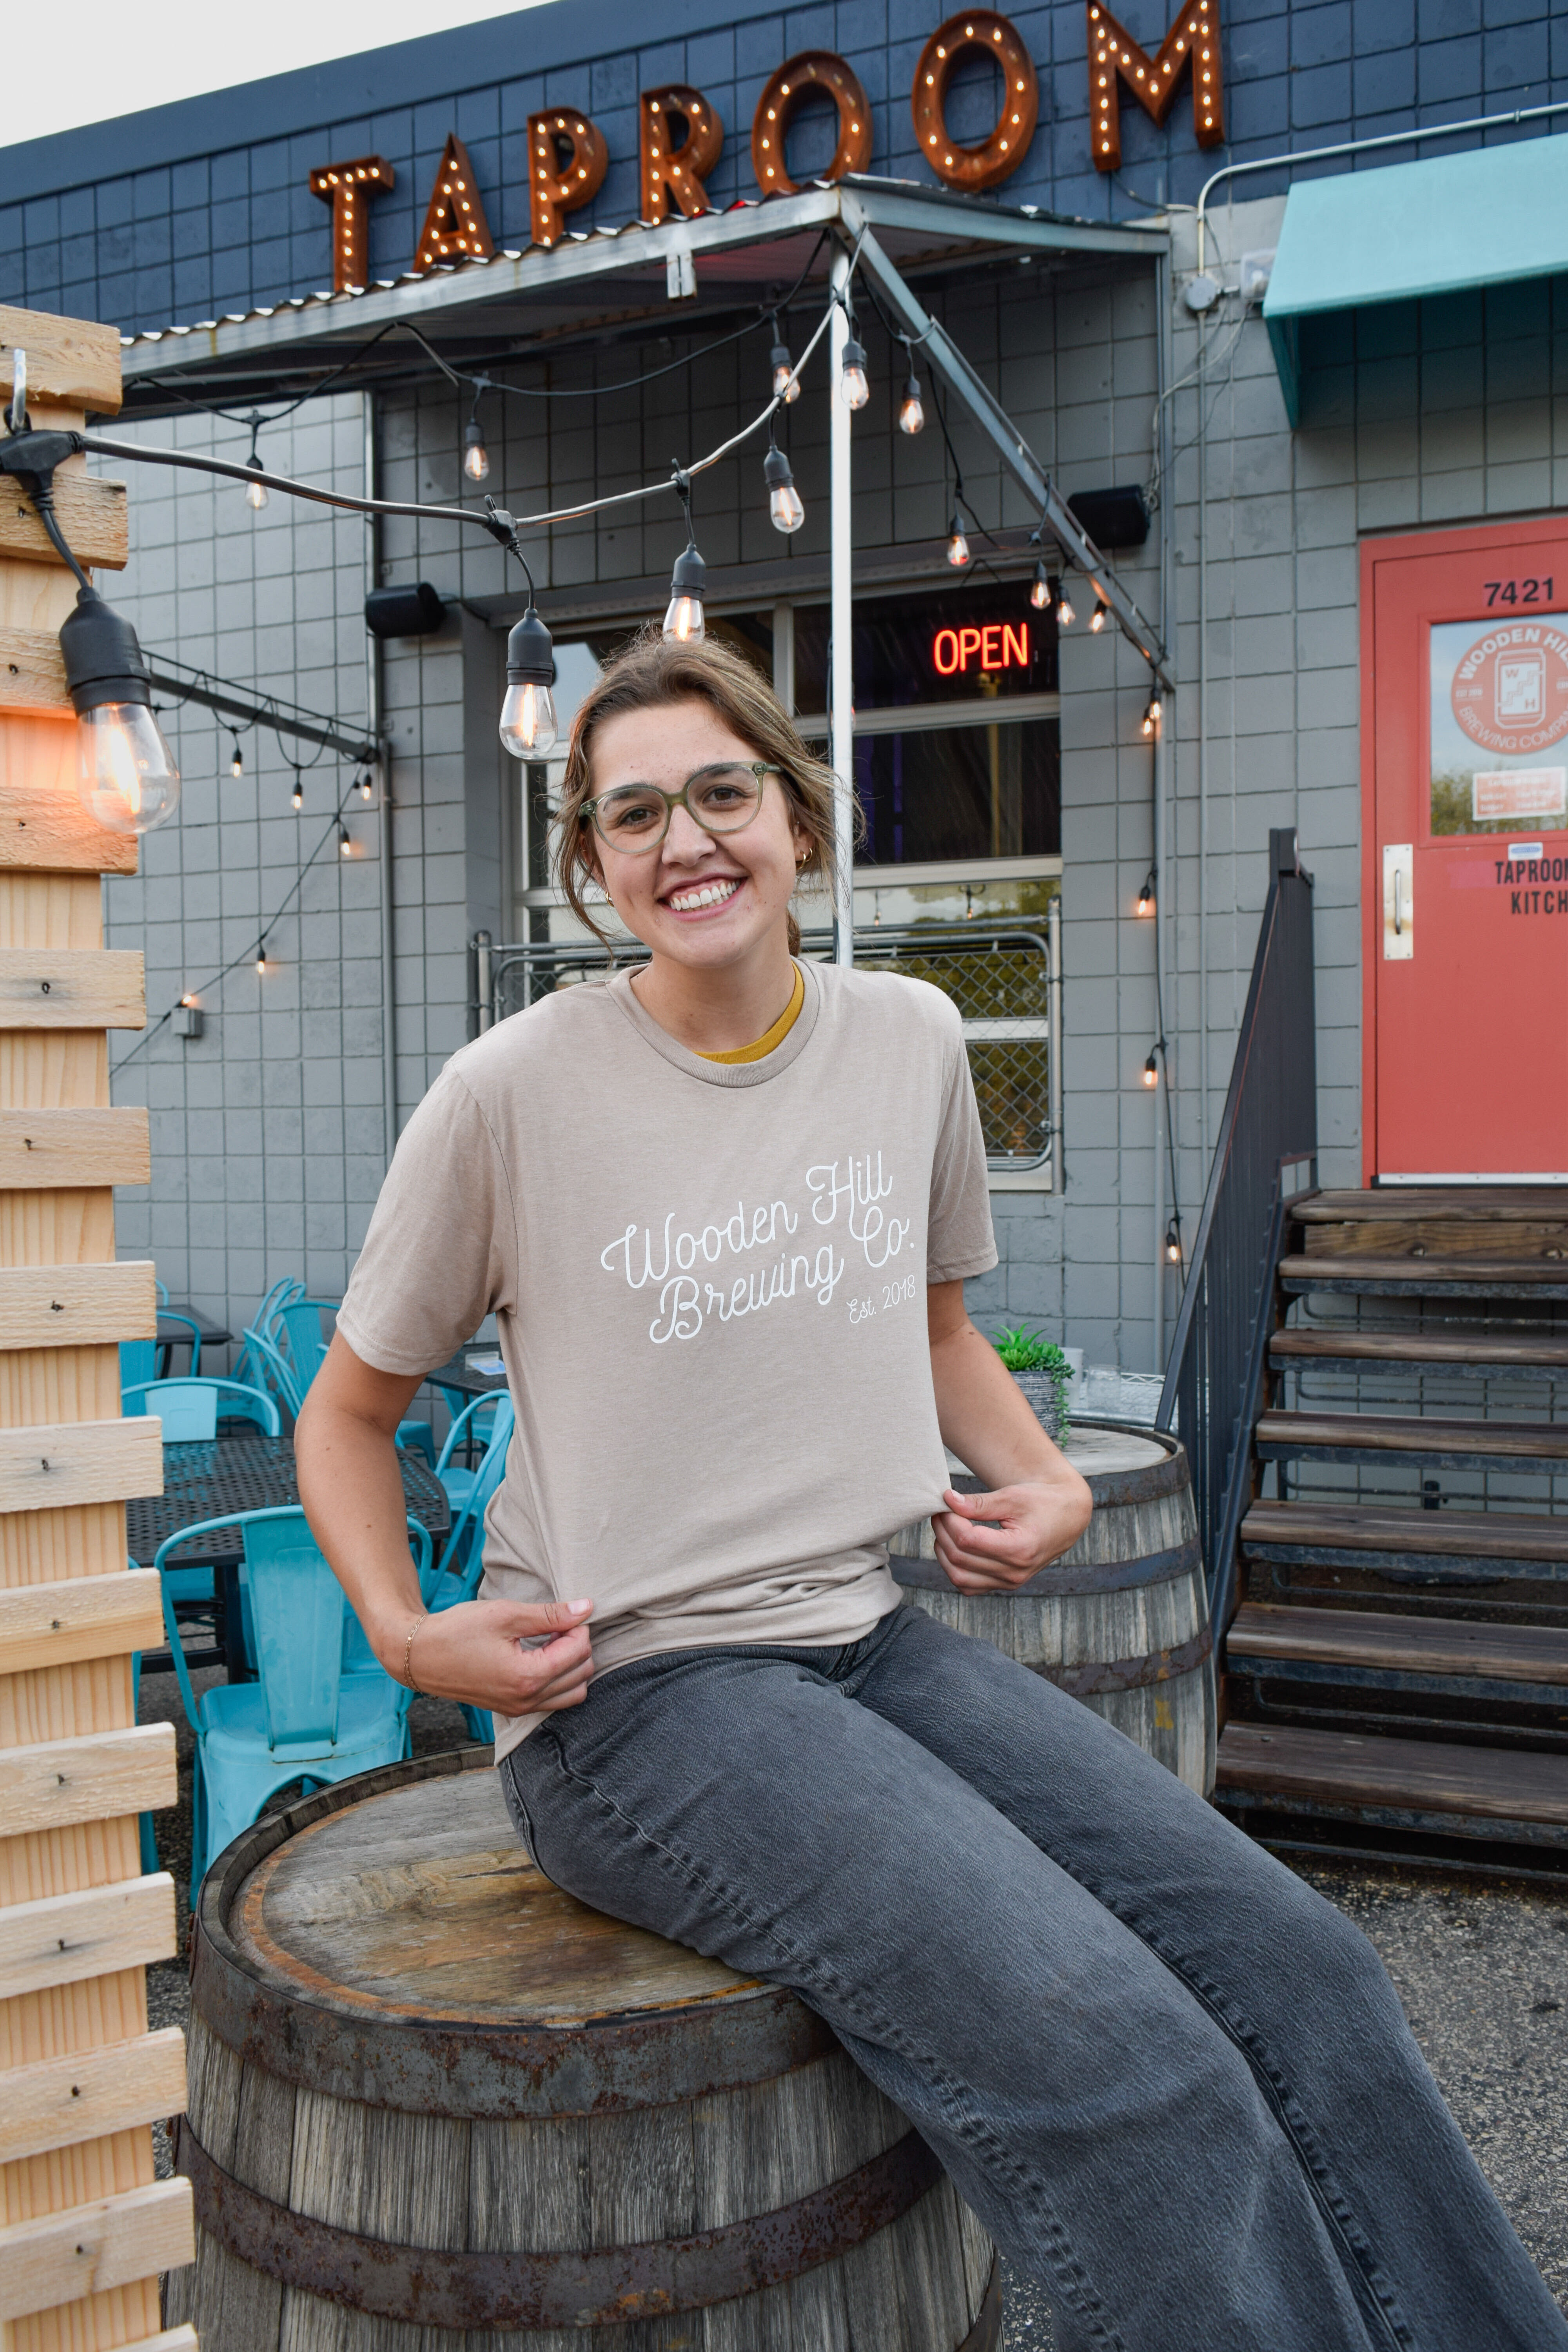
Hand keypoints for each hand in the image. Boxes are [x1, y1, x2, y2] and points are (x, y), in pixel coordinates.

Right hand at [394, 1596, 595, 1714]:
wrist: (420, 1656)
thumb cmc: (457, 1631)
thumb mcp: (505, 1614)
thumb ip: (550, 1614)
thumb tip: (586, 1608)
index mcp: (527, 1677)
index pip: (578, 1652)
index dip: (578, 1627)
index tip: (564, 1613)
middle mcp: (526, 1700)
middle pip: (581, 1674)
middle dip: (578, 1646)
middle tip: (559, 1624)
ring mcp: (519, 1708)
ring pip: (573, 1693)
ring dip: (572, 1665)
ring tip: (551, 1640)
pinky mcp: (512, 1709)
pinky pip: (553, 1700)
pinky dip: (559, 1679)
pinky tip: (541, 1656)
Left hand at [931, 1474, 1091, 1592]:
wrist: (1064, 1517)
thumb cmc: (1041, 1502)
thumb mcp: (1012, 1496)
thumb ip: (979, 1502)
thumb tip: (948, 1500)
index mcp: (1020, 1548)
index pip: (968, 1540)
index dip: (950, 1520)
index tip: (946, 1503)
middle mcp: (1015, 1572)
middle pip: (960, 1558)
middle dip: (943, 1532)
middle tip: (941, 1511)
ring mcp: (1010, 1582)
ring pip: (959, 1577)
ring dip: (944, 1551)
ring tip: (944, 1526)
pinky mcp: (1005, 1585)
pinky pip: (968, 1586)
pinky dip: (954, 1568)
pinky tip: (954, 1545)